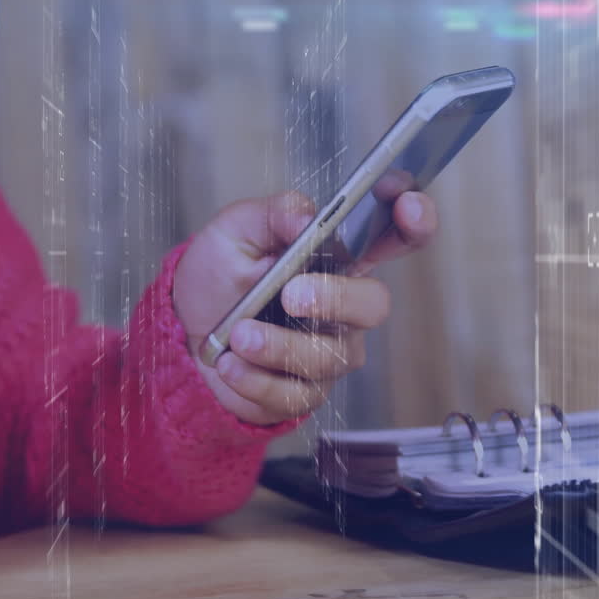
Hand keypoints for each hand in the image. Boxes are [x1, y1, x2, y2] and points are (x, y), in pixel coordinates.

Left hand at [174, 190, 436, 425]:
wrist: (184, 331)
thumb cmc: (220, 275)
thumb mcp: (236, 230)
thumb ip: (273, 214)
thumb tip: (306, 217)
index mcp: (338, 258)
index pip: (395, 238)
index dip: (414, 222)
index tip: (407, 204)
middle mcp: (346, 307)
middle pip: (374, 304)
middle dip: (336, 299)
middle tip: (289, 295)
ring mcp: (330, 352)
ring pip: (328, 356)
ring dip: (278, 345)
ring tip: (238, 334)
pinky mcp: (304, 393)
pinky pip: (294, 395)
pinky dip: (256, 379)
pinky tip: (229, 363)